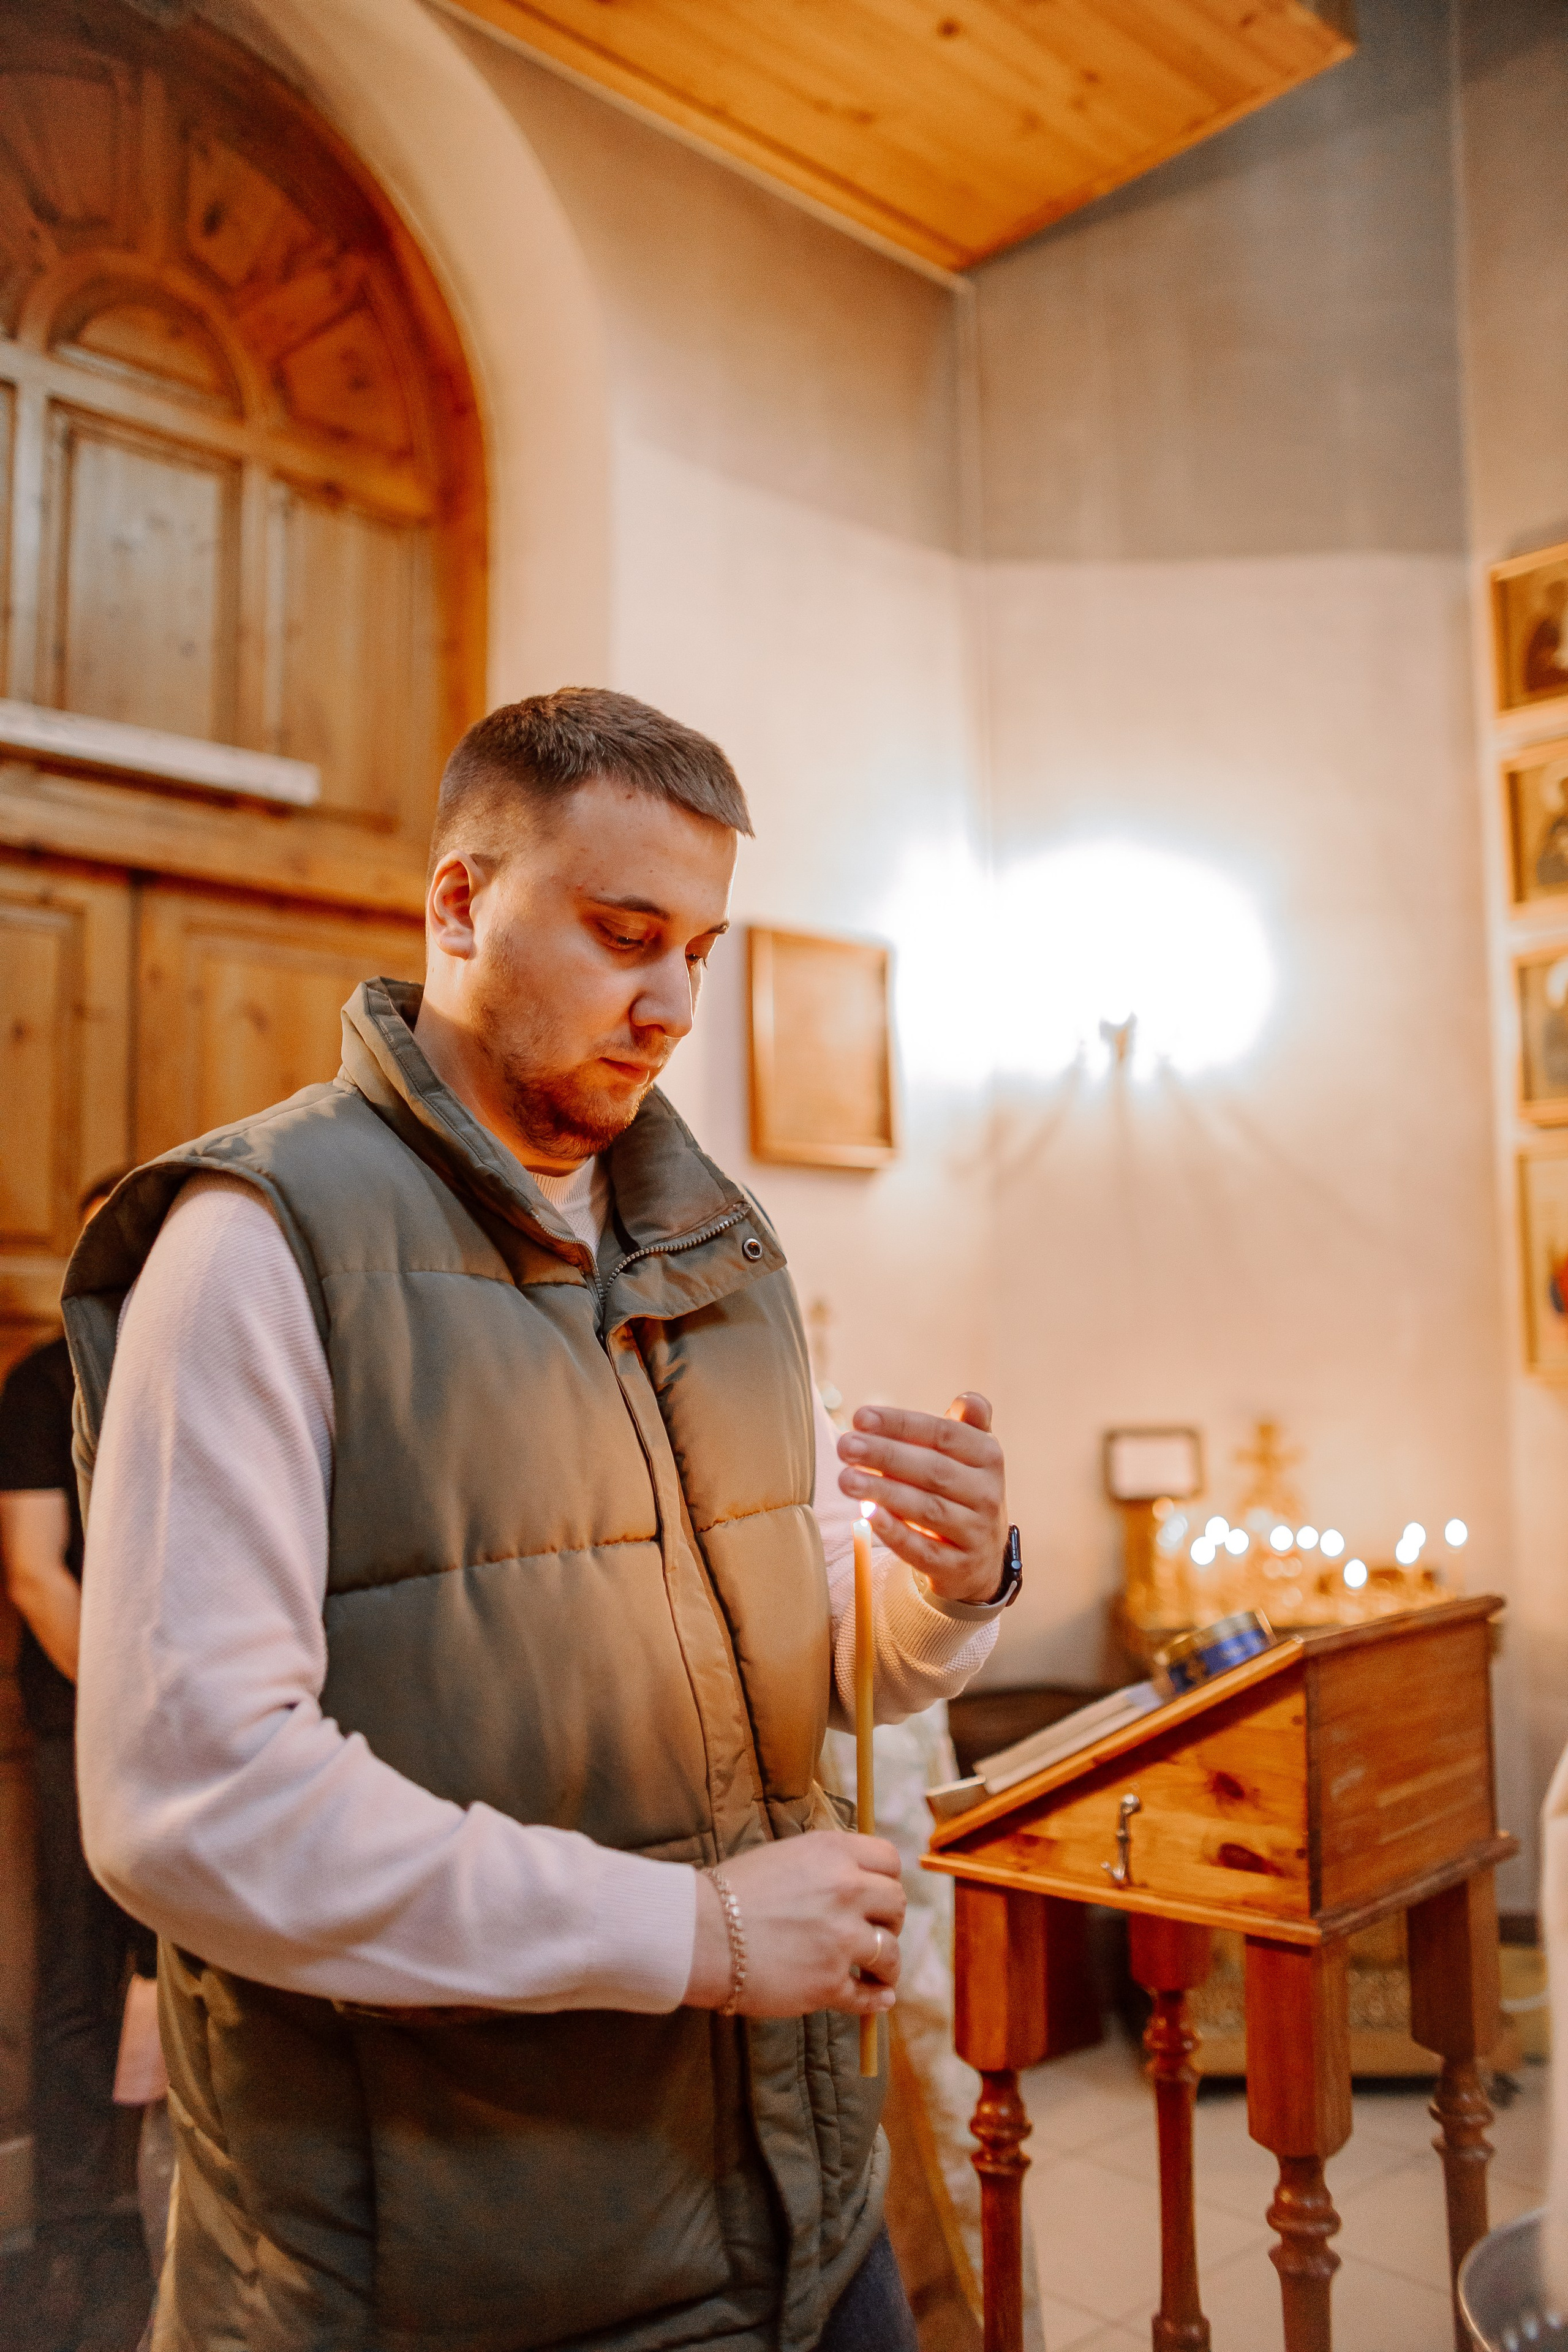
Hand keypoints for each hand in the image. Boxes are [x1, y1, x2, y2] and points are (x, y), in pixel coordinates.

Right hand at [685, 1832, 904, 2015]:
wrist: (698, 1934)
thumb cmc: (731, 1894)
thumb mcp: (785, 1857)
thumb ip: (826, 1866)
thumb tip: (858, 1881)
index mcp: (833, 1852)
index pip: (889, 1860)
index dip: (886, 1880)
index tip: (878, 1897)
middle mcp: (846, 1890)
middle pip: (896, 1904)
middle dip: (889, 1921)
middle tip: (875, 1933)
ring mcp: (841, 1938)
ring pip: (891, 1954)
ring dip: (887, 1966)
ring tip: (878, 1973)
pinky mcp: (829, 1983)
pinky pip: (869, 1996)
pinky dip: (876, 2000)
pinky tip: (878, 1999)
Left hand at [837, 1392, 1007, 1605]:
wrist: (981, 1557)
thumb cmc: (961, 1490)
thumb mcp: (969, 1455)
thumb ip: (964, 1425)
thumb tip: (969, 1400)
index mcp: (988, 1457)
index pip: (944, 1434)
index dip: (901, 1424)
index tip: (860, 1417)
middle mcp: (987, 1494)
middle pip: (933, 1470)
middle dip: (885, 1456)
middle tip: (844, 1445)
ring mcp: (975, 1533)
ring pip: (927, 1509)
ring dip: (884, 1492)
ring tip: (845, 1479)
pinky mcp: (958, 1567)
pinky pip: (923, 1549)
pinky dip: (895, 1533)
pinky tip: (867, 1515)